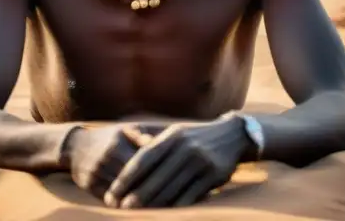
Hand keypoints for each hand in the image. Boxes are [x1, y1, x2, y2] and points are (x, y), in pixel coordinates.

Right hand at [67, 124, 163, 203]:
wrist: (76, 146)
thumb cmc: (109, 137)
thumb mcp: (124, 130)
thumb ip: (142, 136)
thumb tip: (161, 142)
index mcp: (116, 145)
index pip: (141, 162)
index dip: (158, 171)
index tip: (175, 176)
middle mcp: (105, 160)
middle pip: (132, 180)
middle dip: (151, 188)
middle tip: (172, 195)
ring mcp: (96, 175)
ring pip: (122, 193)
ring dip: (139, 201)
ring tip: (160, 205)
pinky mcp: (89, 187)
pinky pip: (110, 199)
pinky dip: (125, 205)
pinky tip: (140, 209)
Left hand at [104, 118, 249, 208]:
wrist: (232, 136)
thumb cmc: (195, 137)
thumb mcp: (175, 132)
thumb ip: (152, 139)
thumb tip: (126, 139)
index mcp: (173, 136)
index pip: (144, 158)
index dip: (126, 177)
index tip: (112, 192)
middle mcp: (186, 147)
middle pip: (156, 177)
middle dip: (136, 195)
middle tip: (120, 208)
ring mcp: (200, 162)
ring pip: (171, 189)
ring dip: (153, 204)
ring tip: (138, 214)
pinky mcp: (214, 176)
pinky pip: (190, 197)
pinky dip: (176, 207)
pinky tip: (165, 214)